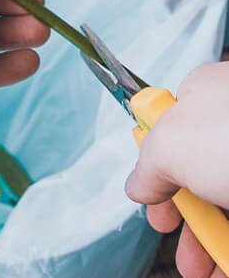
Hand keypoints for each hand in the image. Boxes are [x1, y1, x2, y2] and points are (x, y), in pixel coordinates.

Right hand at [125, 63, 228, 277]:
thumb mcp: (170, 146)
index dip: (157, 170)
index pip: (169, 130)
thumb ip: (146, 164)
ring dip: (214, 241)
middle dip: (189, 221)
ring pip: (227, 201)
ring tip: (208, 271)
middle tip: (186, 251)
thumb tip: (138, 184)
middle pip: (200, 175)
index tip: (153, 201)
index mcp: (203, 98)